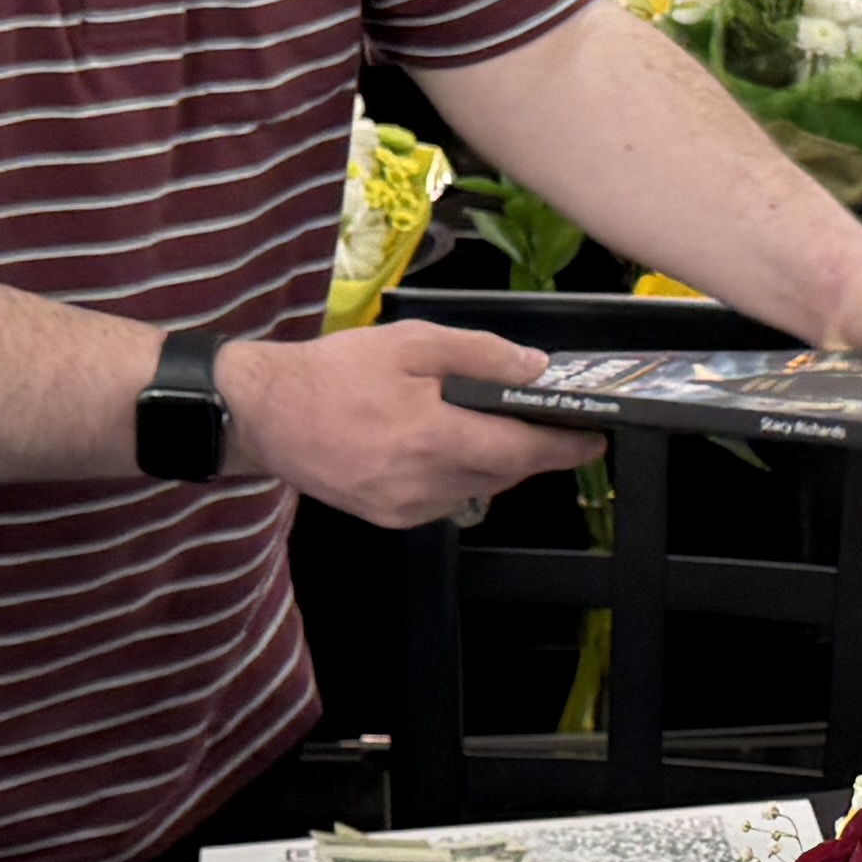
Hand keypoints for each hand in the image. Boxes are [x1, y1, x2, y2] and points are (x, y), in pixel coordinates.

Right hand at [213, 321, 595, 526]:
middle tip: (536, 418)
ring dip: (492, 461)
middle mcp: (426, 484)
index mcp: (435, 439)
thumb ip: (479, 355)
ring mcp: (406, 508)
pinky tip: (440, 443)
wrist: (266, 413)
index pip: (523, 451)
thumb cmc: (335, 373)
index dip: (565, 447)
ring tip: (484, 424)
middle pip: (504, 473)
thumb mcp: (412, 343)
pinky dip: (457, 474)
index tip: (594, 439)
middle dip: (527, 448)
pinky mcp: (389, 518)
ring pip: (477, 488)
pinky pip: (445, 499)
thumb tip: (533, 369)